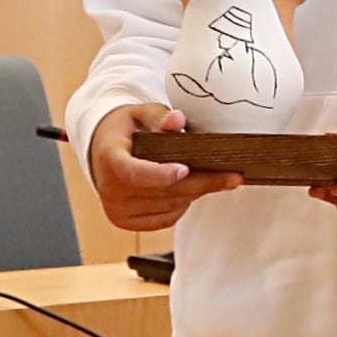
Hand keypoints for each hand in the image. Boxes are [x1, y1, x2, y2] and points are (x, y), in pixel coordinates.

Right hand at [87, 102, 239, 231]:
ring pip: (169, 206)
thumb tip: (177, 120)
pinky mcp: (127, 222)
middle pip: (163, 192)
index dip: (160, 174)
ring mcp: (118, 210)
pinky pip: (166, 218)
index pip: (134, 173)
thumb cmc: (125, 130)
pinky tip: (194, 189)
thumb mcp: (139, 113)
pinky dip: (184, 204)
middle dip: (201, 183)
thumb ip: (159, 116)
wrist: (103, 151)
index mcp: (109, 159)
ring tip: (218, 179)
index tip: (185, 169)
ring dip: (196, 193)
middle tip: (233, 177)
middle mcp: (110, 189)